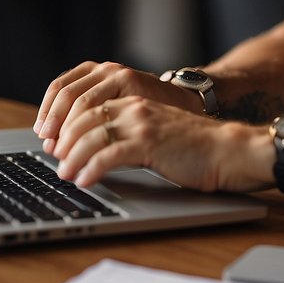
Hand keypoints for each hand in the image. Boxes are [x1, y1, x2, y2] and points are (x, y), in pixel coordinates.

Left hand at [48, 94, 272, 192]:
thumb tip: (100, 152)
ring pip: (92, 135)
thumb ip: (131, 134)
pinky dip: (92, 168)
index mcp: (135, 102)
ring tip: (64, 174)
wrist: (229, 150)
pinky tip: (85, 181)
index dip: (66, 123)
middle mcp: (135, 107)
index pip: (88, 105)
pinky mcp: (150, 143)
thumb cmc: (197, 149)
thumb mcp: (157, 133)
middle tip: (54, 159)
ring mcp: (143, 124)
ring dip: (72, 156)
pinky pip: (110, 155)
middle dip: (63, 139)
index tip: (55, 143)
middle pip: (84, 117)